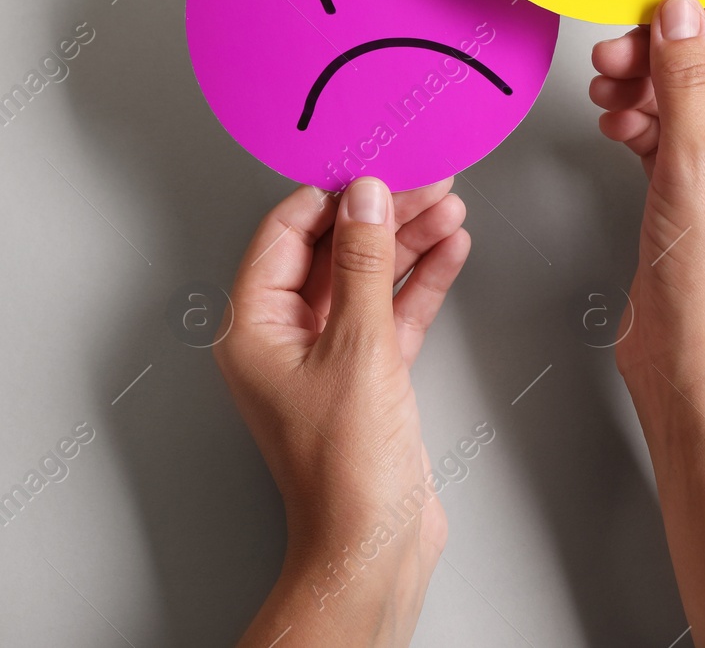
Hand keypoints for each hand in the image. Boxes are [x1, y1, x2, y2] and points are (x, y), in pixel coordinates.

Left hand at [216, 177, 469, 646]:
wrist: (373, 543)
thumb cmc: (344, 468)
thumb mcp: (359, 347)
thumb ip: (366, 263)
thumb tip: (367, 196)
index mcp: (254, 325)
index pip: (287, 231)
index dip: (333, 192)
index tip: (375, 162)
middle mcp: (283, 336)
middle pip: (333, 249)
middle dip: (382, 212)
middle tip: (427, 179)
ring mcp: (326, 355)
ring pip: (367, 276)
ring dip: (408, 241)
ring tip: (449, 205)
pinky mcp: (366, 375)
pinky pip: (390, 310)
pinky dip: (420, 281)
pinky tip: (450, 251)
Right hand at [590, 0, 704, 393]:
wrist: (687, 365)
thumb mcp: (694, 168)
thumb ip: (684, 82)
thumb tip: (678, 13)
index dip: (696, 25)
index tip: (642, 15)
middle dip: (657, 58)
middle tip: (609, 59)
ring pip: (683, 97)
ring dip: (641, 88)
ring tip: (605, 94)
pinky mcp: (693, 189)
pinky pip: (665, 129)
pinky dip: (636, 121)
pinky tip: (614, 125)